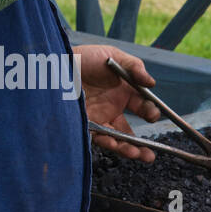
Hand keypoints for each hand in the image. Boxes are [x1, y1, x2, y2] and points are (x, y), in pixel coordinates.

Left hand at [74, 45, 161, 163]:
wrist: (56, 64)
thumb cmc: (84, 58)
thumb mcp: (112, 56)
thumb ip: (134, 67)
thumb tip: (152, 83)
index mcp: (122, 92)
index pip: (142, 106)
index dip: (150, 112)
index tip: (153, 115)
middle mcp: (111, 108)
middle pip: (130, 130)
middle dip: (142, 143)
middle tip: (152, 152)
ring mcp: (98, 119)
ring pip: (117, 139)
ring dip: (129, 149)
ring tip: (139, 155)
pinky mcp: (85, 125)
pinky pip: (99, 138)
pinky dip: (110, 142)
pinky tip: (116, 143)